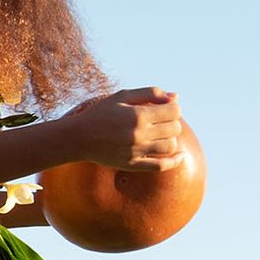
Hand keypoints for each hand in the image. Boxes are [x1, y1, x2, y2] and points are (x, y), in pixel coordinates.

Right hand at [56, 86, 187, 171]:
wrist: (79, 137)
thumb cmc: (101, 113)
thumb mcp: (122, 96)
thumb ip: (150, 93)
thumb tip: (176, 97)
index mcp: (138, 115)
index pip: (174, 111)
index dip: (173, 107)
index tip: (163, 108)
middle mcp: (139, 134)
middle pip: (175, 128)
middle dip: (172, 121)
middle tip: (160, 120)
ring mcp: (137, 151)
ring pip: (170, 146)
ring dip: (171, 138)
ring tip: (160, 133)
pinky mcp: (133, 164)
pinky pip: (161, 166)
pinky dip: (175, 161)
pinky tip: (181, 155)